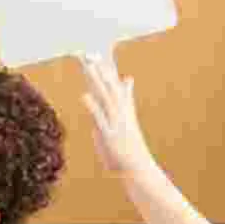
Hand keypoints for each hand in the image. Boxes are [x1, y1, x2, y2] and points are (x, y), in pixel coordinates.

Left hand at [79, 56, 154, 177]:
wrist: (139, 169)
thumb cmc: (131, 148)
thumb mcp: (127, 120)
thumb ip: (126, 99)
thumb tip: (127, 80)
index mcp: (124, 110)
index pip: (115, 86)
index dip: (108, 70)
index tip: (100, 54)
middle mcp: (121, 114)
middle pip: (110, 87)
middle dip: (101, 70)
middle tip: (91, 54)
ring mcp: (116, 123)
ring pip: (106, 98)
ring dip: (98, 81)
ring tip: (89, 66)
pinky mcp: (110, 135)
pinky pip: (100, 118)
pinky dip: (93, 106)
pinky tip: (84, 95)